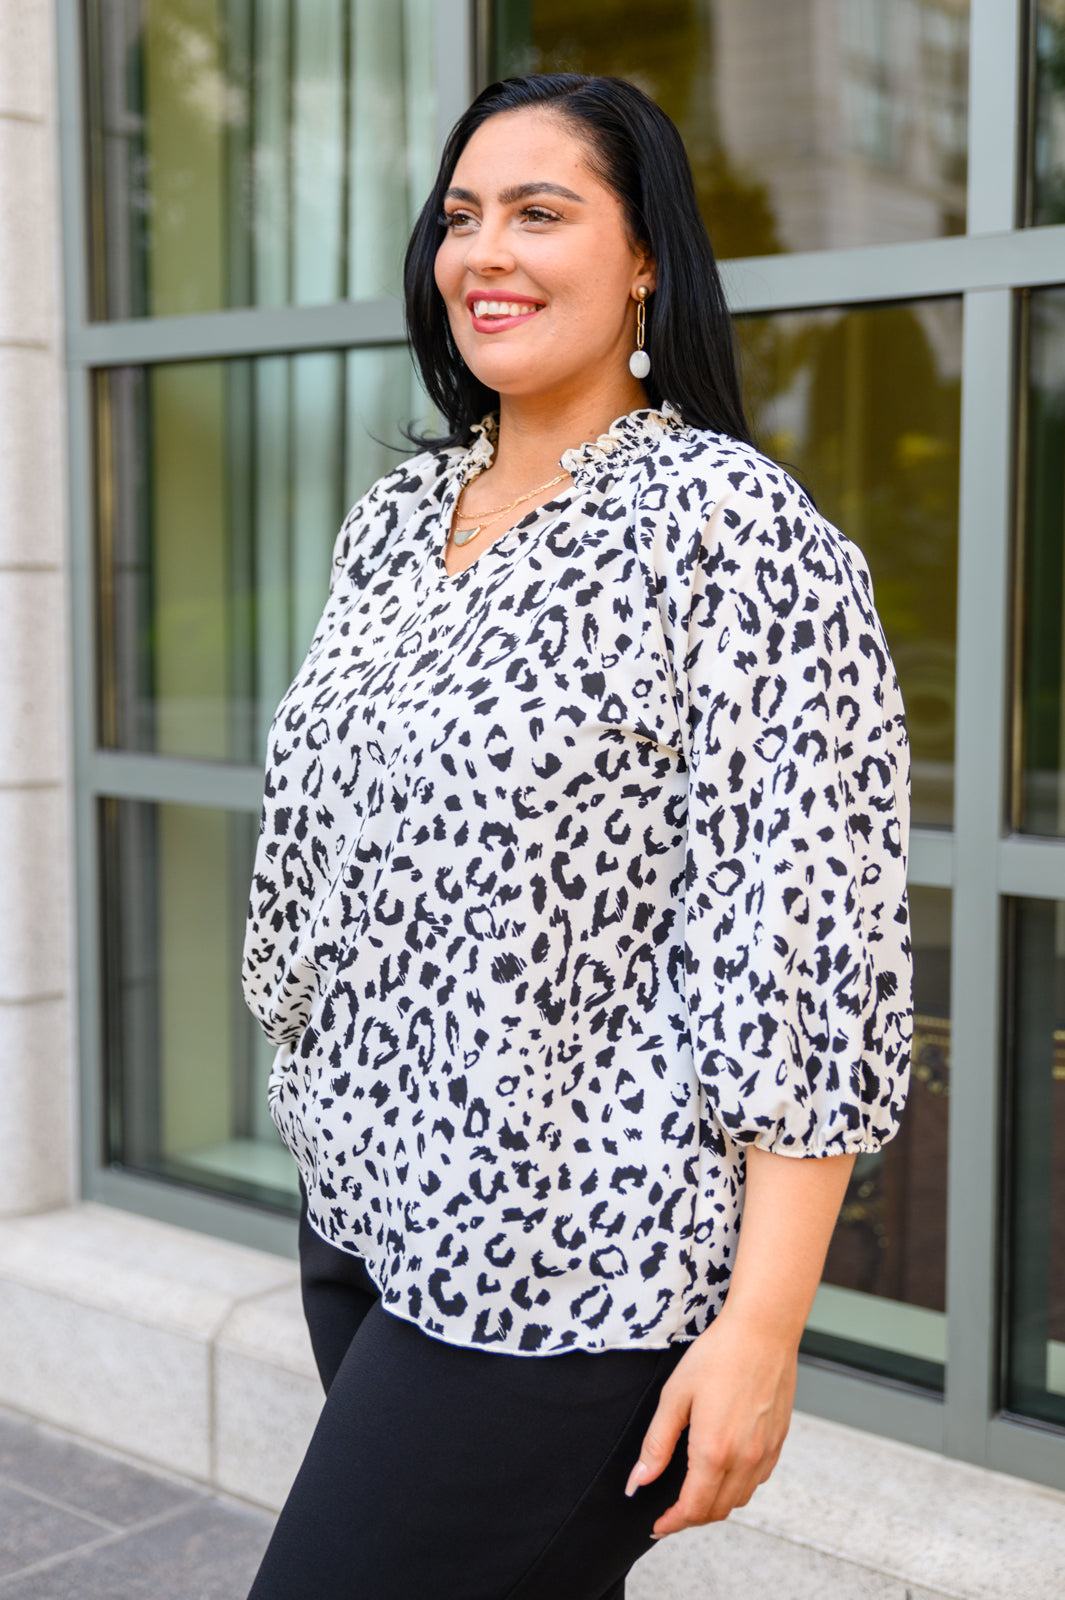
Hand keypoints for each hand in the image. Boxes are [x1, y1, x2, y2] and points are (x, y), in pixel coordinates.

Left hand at [624, 1308, 796, 1536]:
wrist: (763, 1331)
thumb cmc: (718, 1355)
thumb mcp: (675, 1396)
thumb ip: (656, 1444)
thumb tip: (638, 1482)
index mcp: (714, 1452)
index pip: (693, 1509)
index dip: (672, 1523)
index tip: (657, 1526)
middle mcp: (744, 1460)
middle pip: (717, 1510)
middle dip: (691, 1517)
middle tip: (670, 1510)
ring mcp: (765, 1452)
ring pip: (739, 1500)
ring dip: (715, 1504)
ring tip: (694, 1492)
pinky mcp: (778, 1441)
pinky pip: (757, 1480)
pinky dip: (738, 1487)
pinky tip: (724, 1470)